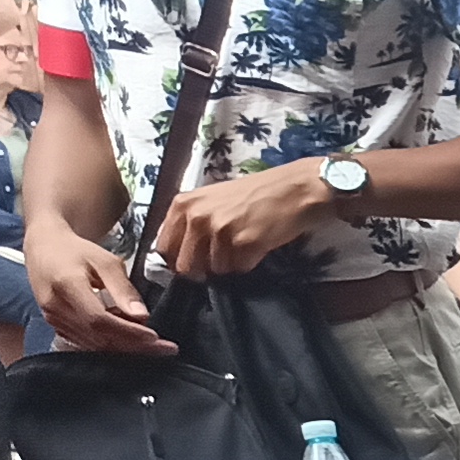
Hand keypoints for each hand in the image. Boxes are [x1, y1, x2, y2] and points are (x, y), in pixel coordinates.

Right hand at [26, 222, 171, 352]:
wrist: (44, 249)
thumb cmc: (76, 251)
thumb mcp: (105, 261)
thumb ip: (123, 288)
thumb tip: (142, 315)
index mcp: (67, 286)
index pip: (99, 319)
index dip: (128, 332)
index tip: (155, 337)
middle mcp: (56, 307)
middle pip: (98, 337)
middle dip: (135, 346)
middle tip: (166, 350)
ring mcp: (53, 318)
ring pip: (93, 344)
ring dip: (126, 349)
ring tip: (155, 348)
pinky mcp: (56, 325)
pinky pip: (86, 342)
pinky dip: (111, 345)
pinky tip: (132, 342)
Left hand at [152, 157, 340, 277]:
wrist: (295, 188)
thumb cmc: (256, 193)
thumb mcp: (212, 200)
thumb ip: (192, 223)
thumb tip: (182, 255)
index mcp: (183, 205)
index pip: (164, 248)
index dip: (180, 260)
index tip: (195, 261)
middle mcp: (197, 217)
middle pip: (186, 266)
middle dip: (203, 270)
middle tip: (223, 260)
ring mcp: (220, 231)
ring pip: (215, 271)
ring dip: (230, 266)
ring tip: (246, 247)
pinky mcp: (244, 243)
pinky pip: (239, 269)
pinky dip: (249, 264)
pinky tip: (258, 247)